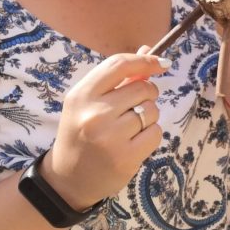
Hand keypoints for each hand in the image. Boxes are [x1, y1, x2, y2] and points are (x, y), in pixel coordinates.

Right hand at [42, 52, 169, 209]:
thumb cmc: (82, 133)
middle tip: (133, 109)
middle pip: (143, 88)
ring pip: (152, 111)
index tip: (162, 63)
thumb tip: (148, 50)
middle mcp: (94, 113)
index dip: (146, 60)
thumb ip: (119, 78)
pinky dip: (150, 136)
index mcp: (82, 95)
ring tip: (127, 130)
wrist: (67, 179)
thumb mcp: (89, 102)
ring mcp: (110, 137)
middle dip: (147, 95)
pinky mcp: (125, 157)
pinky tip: (132, 144)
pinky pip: (155, 133)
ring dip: (148, 118)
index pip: (119, 64)